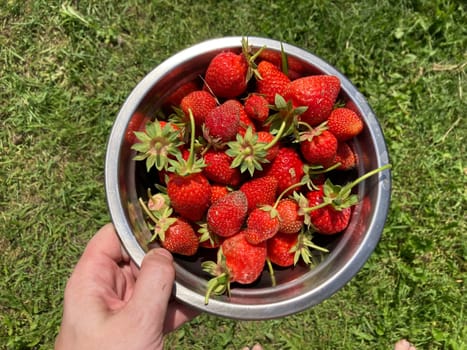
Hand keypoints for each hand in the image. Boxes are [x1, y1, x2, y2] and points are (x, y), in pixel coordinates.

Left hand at [55, 223, 198, 349]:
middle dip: (167, 255)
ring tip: (205, 271)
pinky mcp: (139, 326)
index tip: (172, 220)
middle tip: (197, 246)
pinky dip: (180, 304)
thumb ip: (153, 282)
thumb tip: (166, 253)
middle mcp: (107, 289)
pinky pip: (162, 305)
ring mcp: (124, 308)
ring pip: (154, 282)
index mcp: (92, 280)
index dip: (140, 226)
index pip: (113, 236)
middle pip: (138, 257)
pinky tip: (202, 300)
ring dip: (178, 281)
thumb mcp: (134, 322)